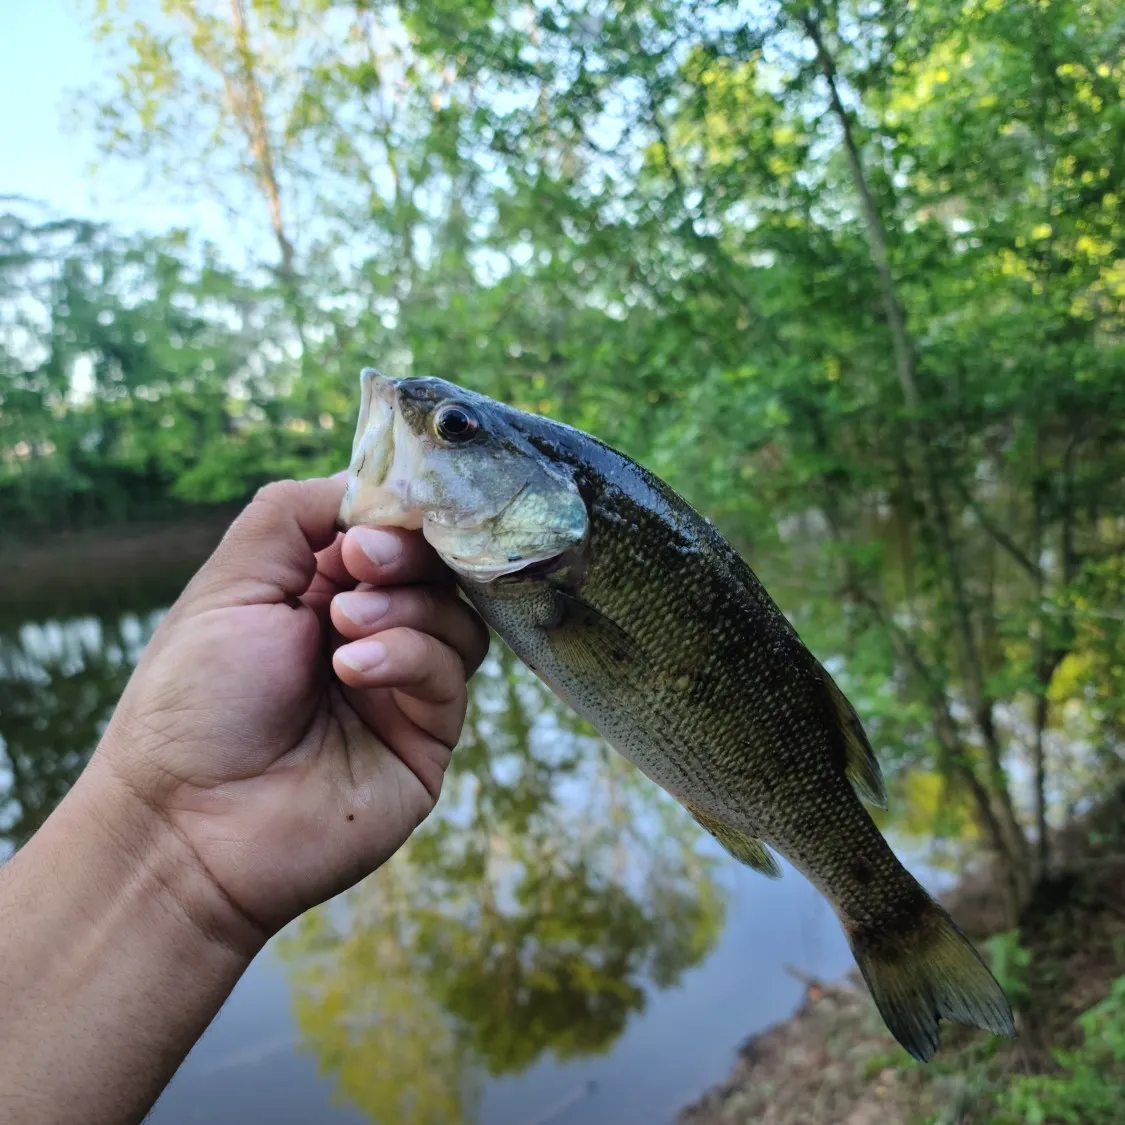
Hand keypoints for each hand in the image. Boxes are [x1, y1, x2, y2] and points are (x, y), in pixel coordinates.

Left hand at [90, 476, 488, 945]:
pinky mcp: (427, 738)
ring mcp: (401, 688)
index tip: (368, 519)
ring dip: (405, 609)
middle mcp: (370, 634)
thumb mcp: (230, 582)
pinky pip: (450, 675)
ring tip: (343, 630)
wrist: (187, 824)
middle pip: (436, 569)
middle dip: (404, 555)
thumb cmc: (192, 701)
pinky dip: (409, 657)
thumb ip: (294, 513)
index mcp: (319, 594)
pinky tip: (354, 670)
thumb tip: (371, 483)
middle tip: (359, 565)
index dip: (392, 516)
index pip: (390, 533)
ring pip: (457, 617)